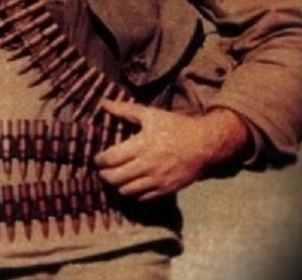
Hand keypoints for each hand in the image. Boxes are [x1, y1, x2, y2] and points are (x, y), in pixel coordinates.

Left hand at [94, 99, 248, 200]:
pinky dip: (133, 193)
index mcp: (141, 145)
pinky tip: (133, 183)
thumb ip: (124, 110)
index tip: (97, 158)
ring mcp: (156, 180)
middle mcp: (146, 165)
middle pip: (114, 178)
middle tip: (103, 169)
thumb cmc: (176, 127)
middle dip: (104, 174)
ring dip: (117, 185)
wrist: (204, 144)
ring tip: (117, 177)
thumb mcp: (150, 114)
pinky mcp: (165, 190)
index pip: (110, 159)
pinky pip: (142, 198)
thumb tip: (103, 103)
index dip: (99, 160)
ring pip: (125, 191)